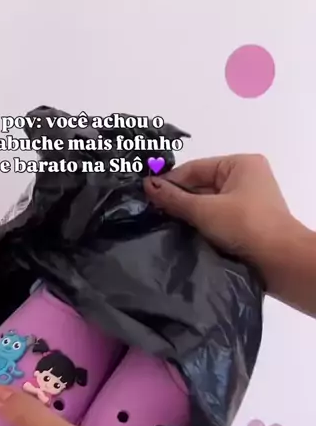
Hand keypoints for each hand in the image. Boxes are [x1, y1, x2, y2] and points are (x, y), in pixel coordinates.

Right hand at [143, 154, 302, 284]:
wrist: (279, 261)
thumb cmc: (245, 226)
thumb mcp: (204, 210)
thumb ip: (174, 198)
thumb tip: (147, 185)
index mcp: (241, 164)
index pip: (195, 168)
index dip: (170, 181)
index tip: (146, 194)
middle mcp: (246, 178)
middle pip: (201, 185)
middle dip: (179, 199)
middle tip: (150, 212)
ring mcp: (248, 202)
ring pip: (208, 204)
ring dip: (188, 214)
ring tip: (162, 224)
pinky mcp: (246, 224)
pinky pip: (217, 218)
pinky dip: (201, 225)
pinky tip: (182, 234)